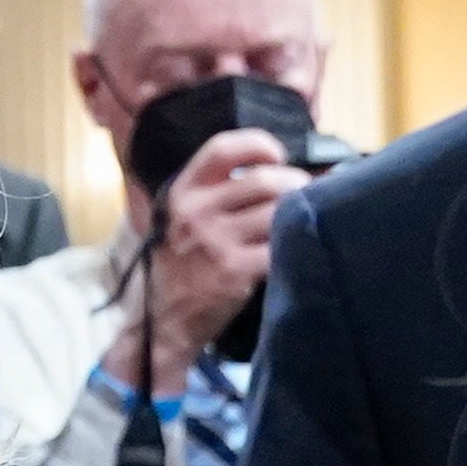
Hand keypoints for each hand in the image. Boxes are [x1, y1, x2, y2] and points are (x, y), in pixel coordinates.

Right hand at [138, 130, 297, 391]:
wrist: (161, 321)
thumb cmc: (178, 266)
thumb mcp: (180, 219)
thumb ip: (214, 193)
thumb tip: (274, 170)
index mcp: (183, 192)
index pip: (222, 149)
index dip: (257, 144)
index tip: (277, 155)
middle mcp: (197, 211)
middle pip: (264, 180)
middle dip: (295, 182)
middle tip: (305, 193)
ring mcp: (216, 241)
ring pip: (278, 211)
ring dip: (301, 212)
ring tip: (305, 219)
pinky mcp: (235, 271)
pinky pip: (280, 246)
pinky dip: (295, 244)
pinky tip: (295, 249)